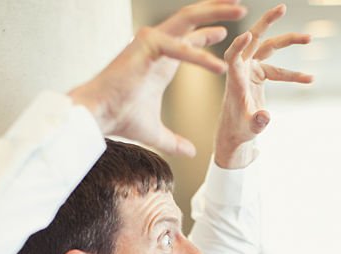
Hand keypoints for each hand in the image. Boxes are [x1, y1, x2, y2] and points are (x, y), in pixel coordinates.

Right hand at [68, 0, 247, 156]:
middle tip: (242, 7)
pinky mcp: (145, 45)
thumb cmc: (120, 119)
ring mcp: (150, 40)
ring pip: (187, 19)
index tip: (226, 31)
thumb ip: (174, 141)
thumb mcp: (156, 133)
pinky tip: (218, 67)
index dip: (208, 32)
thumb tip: (191, 152)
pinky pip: (178, 47)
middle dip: (217, 10)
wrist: (98, 116)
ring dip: (215, 14)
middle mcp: (157, 44)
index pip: (189, 37)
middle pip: (191, 19)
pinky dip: (199, 56)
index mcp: (162, 59)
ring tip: (240, 10)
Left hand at [214, 4, 312, 167]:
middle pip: (253, 40)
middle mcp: (242, 69)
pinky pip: (278, 69)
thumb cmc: (238, 129)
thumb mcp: (249, 128)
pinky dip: (293, 74)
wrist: (235, 131)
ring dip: (288, 41)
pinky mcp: (258, 73)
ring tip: (309, 38)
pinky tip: (310, 79)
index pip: (233, 57)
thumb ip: (257, 122)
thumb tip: (266, 117)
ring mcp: (250, 69)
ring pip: (269, 48)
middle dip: (267, 23)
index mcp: (234, 79)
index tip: (246, 36)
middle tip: (282, 8)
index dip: (238, 46)